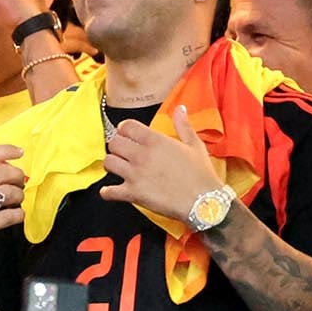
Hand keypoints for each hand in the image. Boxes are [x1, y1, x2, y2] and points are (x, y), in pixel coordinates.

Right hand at [0, 145, 26, 268]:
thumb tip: (2, 166)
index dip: (7, 150)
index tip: (20, 152)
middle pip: (4, 171)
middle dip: (18, 176)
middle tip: (19, 183)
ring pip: (10, 192)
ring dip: (19, 196)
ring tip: (15, 201)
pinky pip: (12, 215)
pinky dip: (19, 215)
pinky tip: (14, 216)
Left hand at [101, 105, 220, 220]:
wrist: (205, 202)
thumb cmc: (201, 174)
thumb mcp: (195, 145)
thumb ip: (183, 125)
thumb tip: (180, 108)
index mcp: (155, 141)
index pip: (126, 126)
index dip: (124, 129)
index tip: (126, 134)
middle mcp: (142, 155)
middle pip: (113, 143)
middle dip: (117, 146)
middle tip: (123, 152)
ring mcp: (135, 175)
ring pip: (108, 163)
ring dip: (112, 165)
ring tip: (119, 168)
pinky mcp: (133, 193)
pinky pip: (108, 191)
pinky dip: (107, 192)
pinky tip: (112, 191)